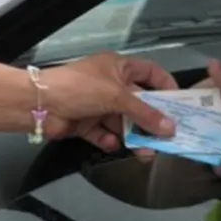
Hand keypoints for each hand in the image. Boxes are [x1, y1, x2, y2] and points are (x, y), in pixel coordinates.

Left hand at [42, 52, 177, 151]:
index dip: (165, 85)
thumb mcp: (117, 97)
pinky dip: (110, 140)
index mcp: (118, 67)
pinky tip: (114, 145)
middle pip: (138, 103)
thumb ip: (145, 114)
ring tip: (147, 153)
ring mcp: (97, 105)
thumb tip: (171, 128)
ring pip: (123, 122)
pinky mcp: (86, 123)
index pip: (149, 72)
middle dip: (152, 120)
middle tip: (168, 138)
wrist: (40, 104)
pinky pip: (104, 133)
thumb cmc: (81, 88)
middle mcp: (110, 84)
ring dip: (134, 136)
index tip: (180, 103)